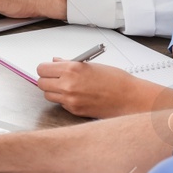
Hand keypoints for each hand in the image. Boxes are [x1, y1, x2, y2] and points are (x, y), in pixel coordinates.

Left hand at [36, 61, 166, 118]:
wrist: (131, 98)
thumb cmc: (116, 80)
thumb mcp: (90, 65)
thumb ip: (69, 64)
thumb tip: (55, 62)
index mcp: (72, 69)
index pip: (42, 69)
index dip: (45, 68)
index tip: (49, 69)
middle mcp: (68, 85)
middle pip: (41, 83)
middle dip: (47, 79)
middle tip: (56, 78)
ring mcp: (70, 100)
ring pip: (48, 95)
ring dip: (54, 91)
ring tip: (67, 87)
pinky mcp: (75, 111)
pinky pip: (60, 104)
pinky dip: (64, 100)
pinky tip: (77, 95)